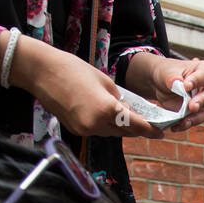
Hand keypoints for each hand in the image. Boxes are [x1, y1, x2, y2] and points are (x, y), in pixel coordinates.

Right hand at [17, 41, 163, 137]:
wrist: (41, 71)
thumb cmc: (73, 70)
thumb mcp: (105, 82)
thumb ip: (120, 100)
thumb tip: (130, 113)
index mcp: (107, 109)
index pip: (136, 125)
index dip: (151, 130)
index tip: (161, 132)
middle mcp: (96, 124)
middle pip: (124, 132)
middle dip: (136, 127)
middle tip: (146, 122)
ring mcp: (84, 129)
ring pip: (111, 132)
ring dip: (119, 126)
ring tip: (125, 115)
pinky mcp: (76, 130)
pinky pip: (97, 130)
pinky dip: (104, 124)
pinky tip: (104, 114)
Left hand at [141, 55, 203, 131]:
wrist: (162, 85)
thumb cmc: (169, 73)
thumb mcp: (167, 72)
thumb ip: (172, 77)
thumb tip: (175, 83)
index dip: (198, 80)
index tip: (186, 86)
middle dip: (202, 101)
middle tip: (192, 107)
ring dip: (195, 118)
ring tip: (182, 122)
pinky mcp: (201, 113)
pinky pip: (197, 120)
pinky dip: (187, 124)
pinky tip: (176, 126)